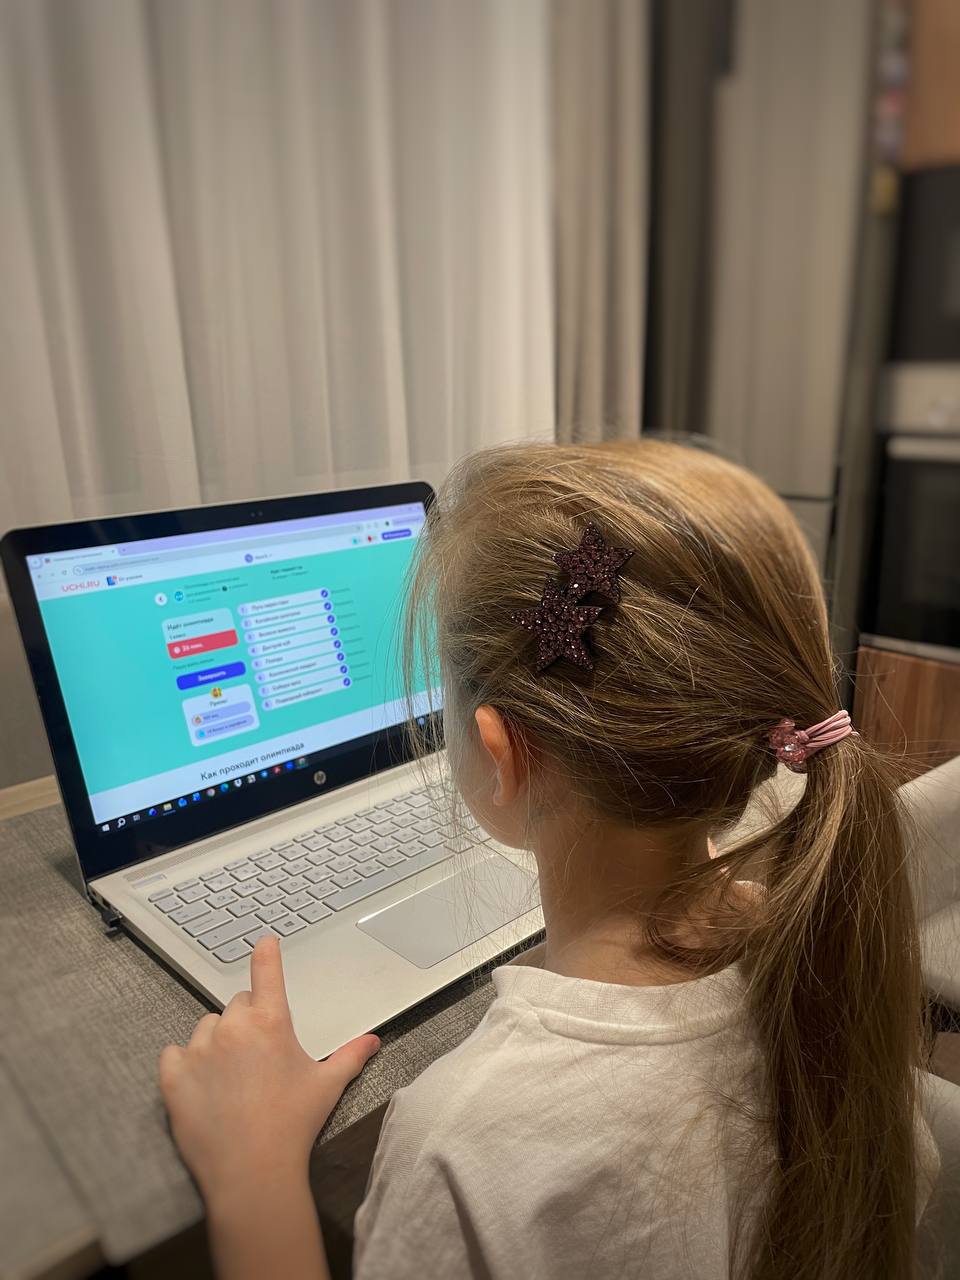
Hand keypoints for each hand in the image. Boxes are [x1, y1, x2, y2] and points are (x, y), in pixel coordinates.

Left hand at [159, 936, 379, 1202]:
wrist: (252, 1172)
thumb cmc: (293, 1125)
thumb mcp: (328, 1086)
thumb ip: (351, 1056)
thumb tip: (373, 1040)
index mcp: (271, 1022)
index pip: (266, 971)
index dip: (267, 953)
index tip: (265, 942)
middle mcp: (233, 1027)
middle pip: (236, 1004)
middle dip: (247, 1021)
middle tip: (258, 1056)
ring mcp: (199, 1049)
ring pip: (206, 1028)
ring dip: (216, 1043)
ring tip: (230, 1078)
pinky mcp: (173, 1075)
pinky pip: (174, 1054)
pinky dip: (185, 1064)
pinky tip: (201, 1086)